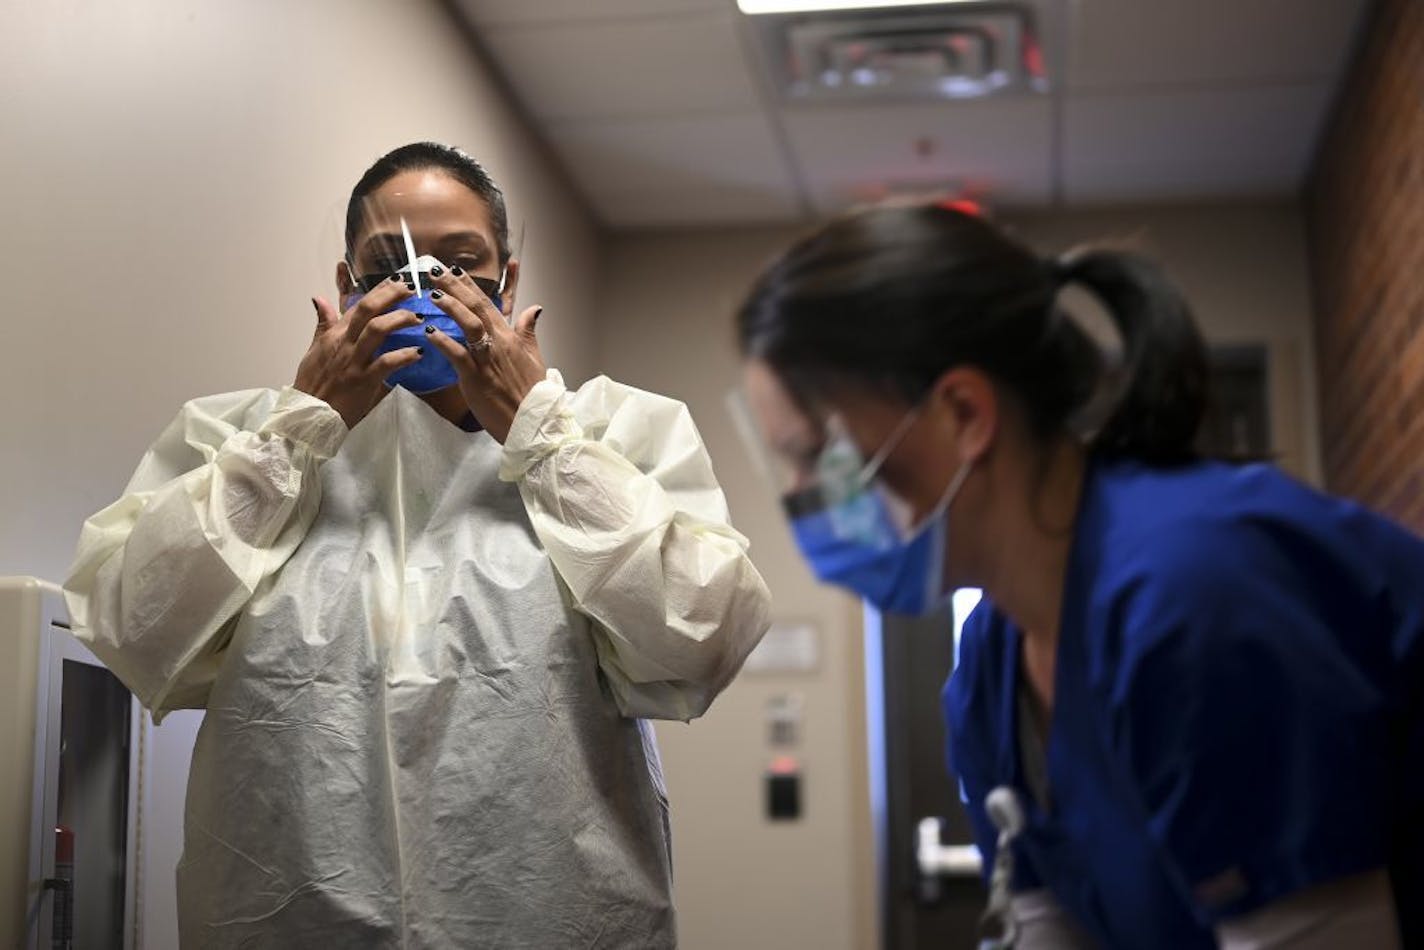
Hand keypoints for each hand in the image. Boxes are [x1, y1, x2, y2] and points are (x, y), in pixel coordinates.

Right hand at [293, 278, 422, 428]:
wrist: (309, 413)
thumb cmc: (313, 383)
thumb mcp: (314, 349)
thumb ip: (323, 324)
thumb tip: (320, 298)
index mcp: (335, 334)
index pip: (358, 304)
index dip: (379, 289)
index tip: (397, 279)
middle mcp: (345, 343)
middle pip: (368, 309)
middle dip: (391, 295)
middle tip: (411, 289)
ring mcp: (354, 360)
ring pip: (377, 330)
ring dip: (399, 320)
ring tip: (418, 318)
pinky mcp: (363, 380)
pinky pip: (386, 363)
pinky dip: (404, 356)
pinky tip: (419, 352)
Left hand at [420, 267, 546, 443]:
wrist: (533, 421)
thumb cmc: (533, 394)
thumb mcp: (535, 357)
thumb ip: (529, 331)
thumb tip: (534, 308)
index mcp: (510, 338)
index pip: (489, 304)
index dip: (471, 286)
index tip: (455, 270)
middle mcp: (499, 343)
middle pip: (476, 307)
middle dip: (455, 287)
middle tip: (435, 271)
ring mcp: (487, 359)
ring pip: (469, 325)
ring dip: (451, 306)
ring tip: (432, 293)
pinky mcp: (476, 378)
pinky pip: (458, 355)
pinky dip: (444, 342)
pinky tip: (430, 332)